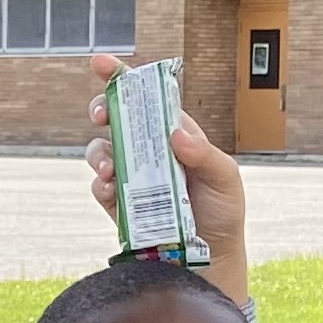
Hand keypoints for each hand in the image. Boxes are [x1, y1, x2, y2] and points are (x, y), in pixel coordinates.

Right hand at [82, 52, 247, 271]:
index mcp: (176, 135)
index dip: (124, 78)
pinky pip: (99, 186)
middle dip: (102, 109)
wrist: (210, 259)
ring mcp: (132, 177)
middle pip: (117, 119)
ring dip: (98, 152)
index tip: (101, 63)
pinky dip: (100, 183)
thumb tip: (175, 134)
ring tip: (108, 168)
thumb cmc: (223, 212)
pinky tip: (109, 188)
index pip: (150, 99)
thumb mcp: (225, 178)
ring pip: (101, 150)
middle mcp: (150, 152)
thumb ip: (203, 154)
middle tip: (101, 115)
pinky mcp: (119, 204)